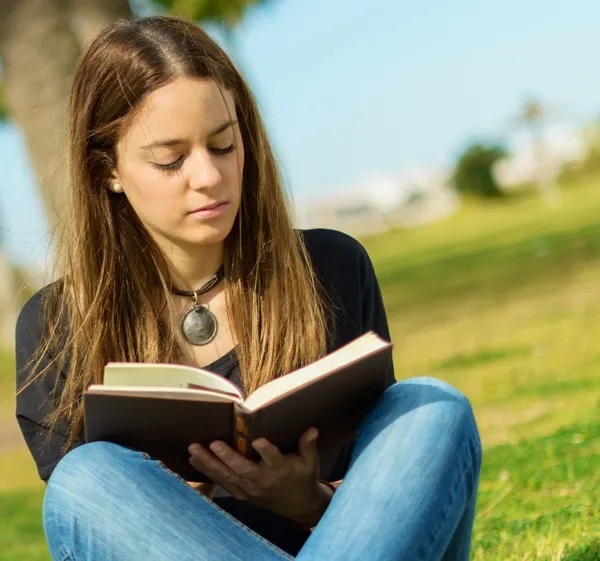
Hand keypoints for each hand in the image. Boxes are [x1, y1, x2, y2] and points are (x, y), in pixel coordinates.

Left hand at [188, 428, 331, 524]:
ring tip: (193, 450)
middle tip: (213, 443)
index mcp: (280, 470)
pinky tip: (194, 460)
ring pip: (227, 476)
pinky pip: (221, 482)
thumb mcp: (311, 462)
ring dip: (209, 463)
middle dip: (227, 456)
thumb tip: (312, 429)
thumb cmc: (303, 478)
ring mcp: (249, 488)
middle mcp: (263, 480)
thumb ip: (308, 445)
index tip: (258, 440)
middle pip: (243, 468)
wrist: (298, 506)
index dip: (266, 450)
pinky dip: (207, 472)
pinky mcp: (241, 492)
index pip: (273, 459)